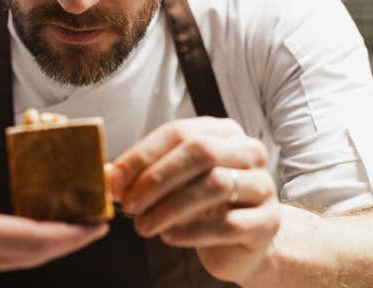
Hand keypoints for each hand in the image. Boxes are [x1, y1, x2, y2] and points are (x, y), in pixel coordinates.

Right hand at [0, 116, 107, 282]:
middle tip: (101, 219)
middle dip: (71, 238)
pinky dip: (25, 242)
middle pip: (35, 253)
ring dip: (49, 242)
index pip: (33, 238)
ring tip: (75, 220)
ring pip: (20, 258)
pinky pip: (1, 256)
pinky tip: (29, 224)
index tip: (100, 223)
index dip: (71, 232)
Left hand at [108, 117, 280, 283]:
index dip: (142, 156)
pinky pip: (228, 223)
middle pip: (200, 153)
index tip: (114, 181)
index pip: (177, 132)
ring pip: (216, 185)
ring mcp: (263, 185)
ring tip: (144, 226)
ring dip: (171, 207)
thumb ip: (143, 174)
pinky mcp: (268, 221)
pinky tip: (170, 237)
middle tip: (129, 205)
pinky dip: (192, 231)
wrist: (244, 242)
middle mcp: (247, 151)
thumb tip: (104, 175)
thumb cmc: (204, 205)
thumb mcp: (174, 182)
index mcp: (222, 131)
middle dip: (157, 179)